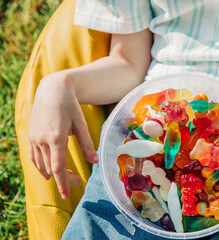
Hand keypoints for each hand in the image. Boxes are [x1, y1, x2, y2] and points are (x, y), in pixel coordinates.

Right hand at [29, 72, 97, 198]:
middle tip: (77, 180)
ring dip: (53, 174)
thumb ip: (87, 144)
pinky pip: (33, 157)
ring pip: (41, 164)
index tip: (68, 195)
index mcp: (57, 138)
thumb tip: (95, 162)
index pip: (59, 167)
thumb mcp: (81, 124)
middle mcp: (42, 140)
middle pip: (52, 168)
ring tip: (67, 175)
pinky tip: (48, 171)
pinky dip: (41, 166)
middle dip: (64, 178)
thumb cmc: (70, 106)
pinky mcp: (31, 136)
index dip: (63, 183)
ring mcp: (34, 138)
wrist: (52, 90)